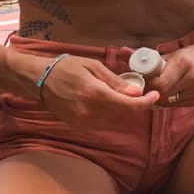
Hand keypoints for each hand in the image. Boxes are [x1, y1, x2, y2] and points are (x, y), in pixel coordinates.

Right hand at [31, 54, 159, 124]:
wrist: (38, 80)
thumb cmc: (66, 67)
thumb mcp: (93, 67)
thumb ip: (115, 82)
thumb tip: (137, 92)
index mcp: (95, 94)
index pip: (128, 105)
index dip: (146, 102)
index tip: (155, 95)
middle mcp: (89, 111)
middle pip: (124, 115)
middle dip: (136, 105)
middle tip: (141, 93)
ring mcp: (82, 121)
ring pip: (114, 121)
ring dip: (124, 111)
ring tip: (125, 96)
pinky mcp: (77, 126)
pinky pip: (102, 124)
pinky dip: (111, 115)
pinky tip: (110, 103)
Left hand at [140, 40, 193, 107]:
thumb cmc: (186, 55)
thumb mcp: (168, 54)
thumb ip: (145, 56)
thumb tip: (122, 51)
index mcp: (183, 63)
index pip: (159, 83)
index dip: (146, 85)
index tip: (140, 82)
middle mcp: (193, 77)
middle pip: (163, 94)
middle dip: (150, 93)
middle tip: (144, 89)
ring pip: (168, 102)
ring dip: (159, 98)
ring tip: (155, 90)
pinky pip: (176, 105)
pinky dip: (169, 100)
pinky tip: (168, 93)